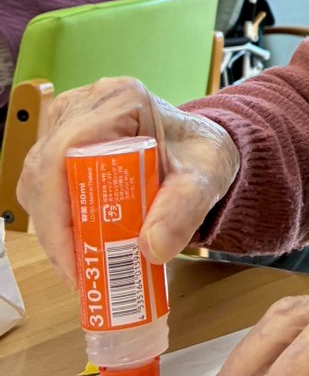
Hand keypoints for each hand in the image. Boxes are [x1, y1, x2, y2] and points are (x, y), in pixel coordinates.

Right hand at [17, 77, 239, 285]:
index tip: (76, 260)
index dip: (58, 213)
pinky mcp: (62, 143)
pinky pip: (45, 188)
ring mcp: (67, 123)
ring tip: (81, 268)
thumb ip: (184, 211)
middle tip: (79, 274)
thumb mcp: (205, 180)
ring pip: (37, 183)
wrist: (201, 147)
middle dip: (55, 230)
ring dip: (54, 231)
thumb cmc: (201, 154)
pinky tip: (79, 249)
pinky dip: (58, 223)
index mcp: (118, 101)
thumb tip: (151, 249)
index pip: (64, 154)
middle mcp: (83, 105)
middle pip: (43, 172)